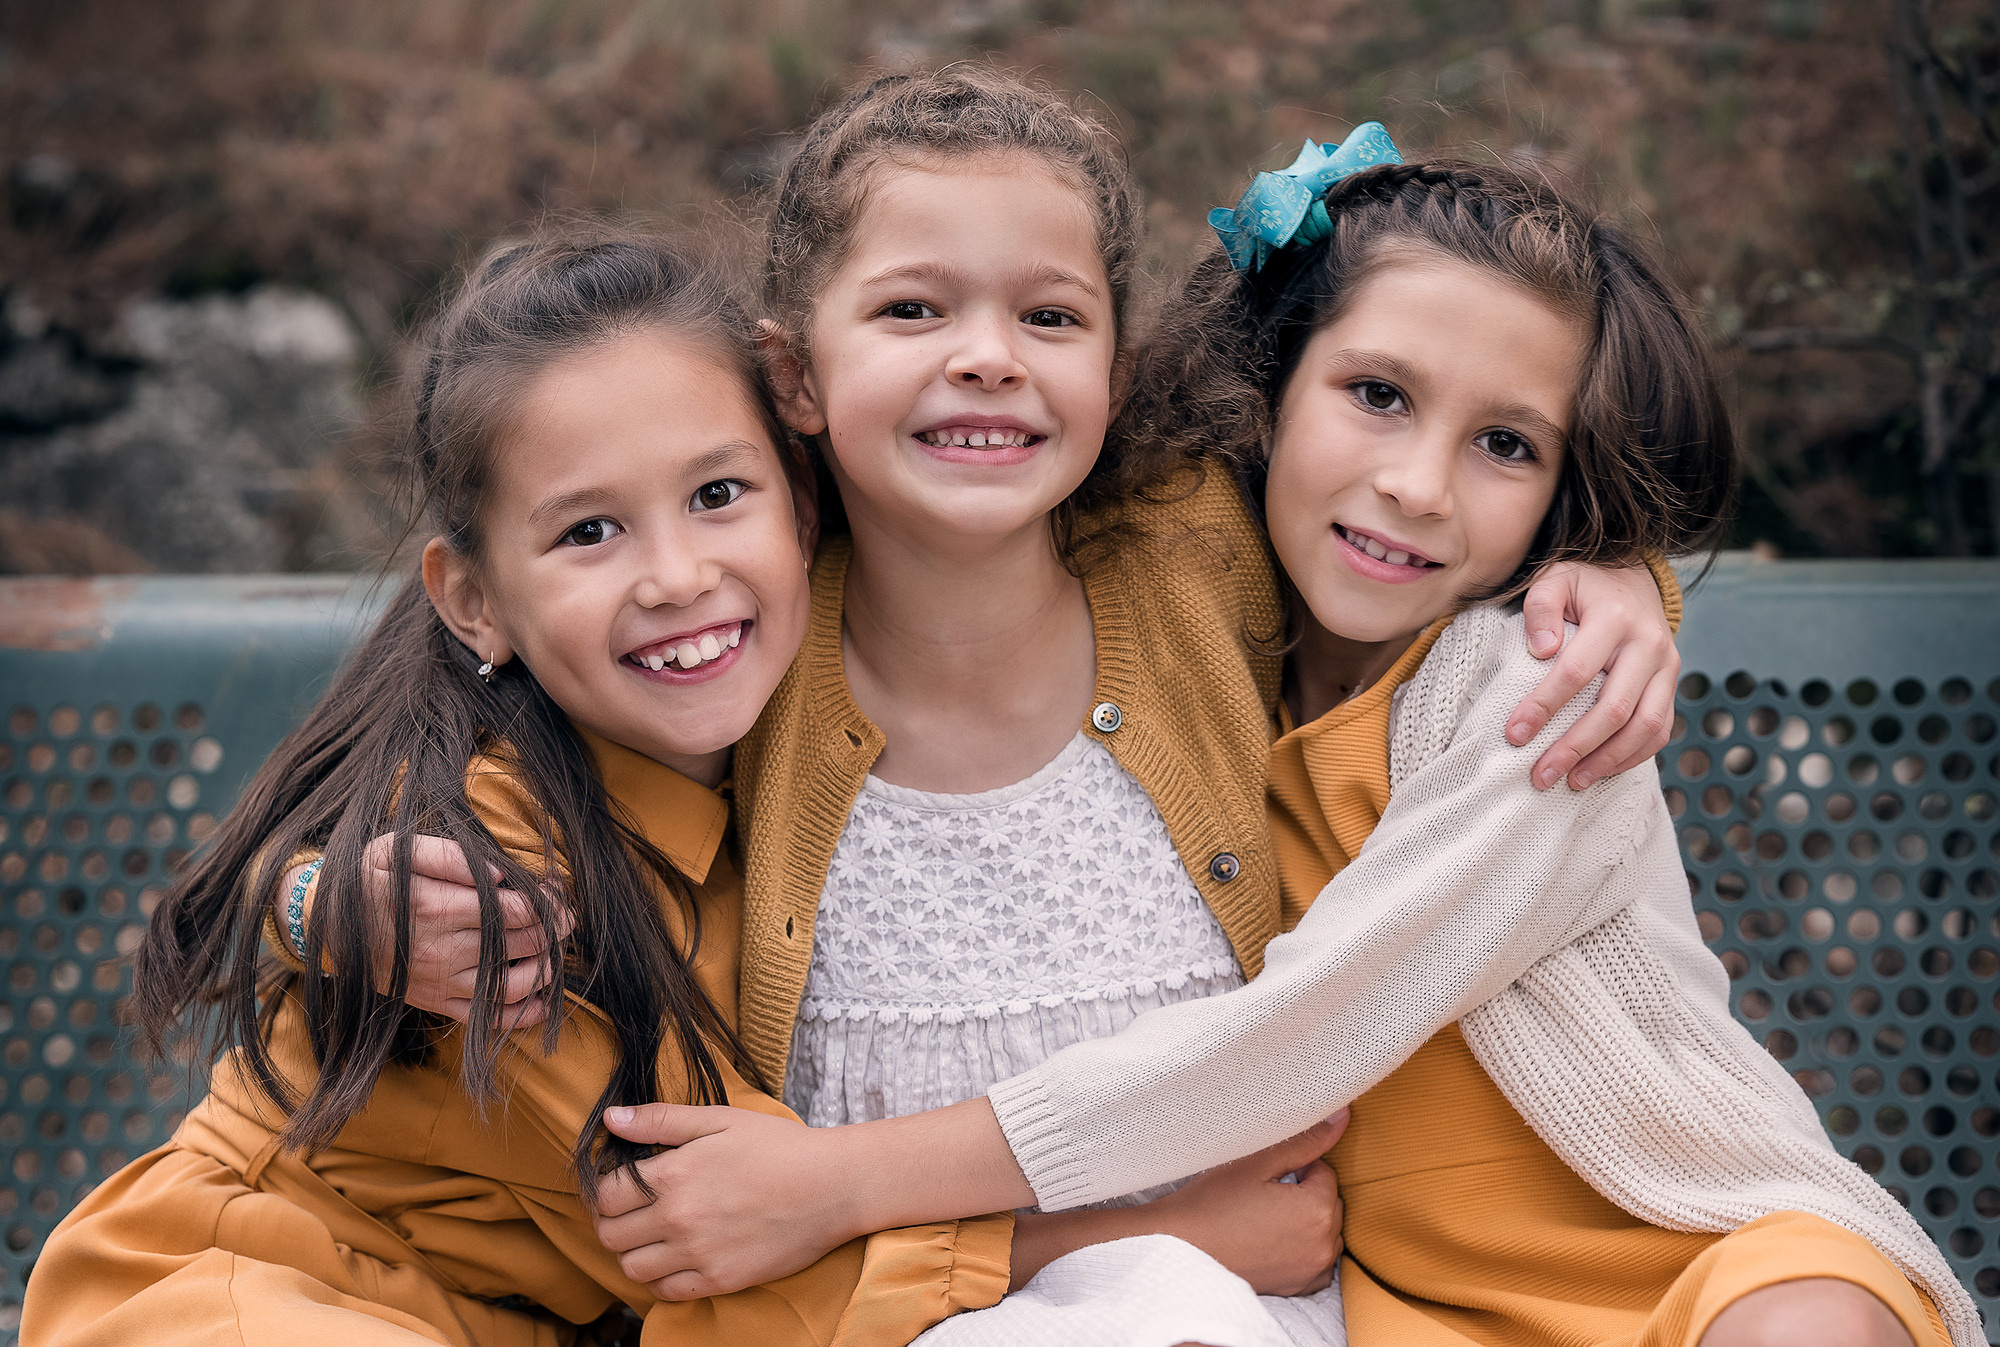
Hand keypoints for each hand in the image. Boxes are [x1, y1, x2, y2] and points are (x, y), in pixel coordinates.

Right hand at [282, 833, 571, 1024]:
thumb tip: (500, 873)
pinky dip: (521, 1015)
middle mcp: (443, 950)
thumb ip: (450, 856)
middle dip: (553, 929)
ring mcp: (441, 982)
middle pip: (522, 944)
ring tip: (553, 948)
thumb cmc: (367, 881)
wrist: (322, 928)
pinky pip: (486, 1019)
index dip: (547, 902)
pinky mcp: (436, 1003)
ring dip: (545, 968)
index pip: (515, 909)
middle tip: (566, 915)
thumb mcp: (397, 850)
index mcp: (437, 908)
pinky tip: (543, 1001)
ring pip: (513, 984)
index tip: (557, 892)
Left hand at [592, 1104, 857, 1299]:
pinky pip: (665, 1292)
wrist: (833, 1187)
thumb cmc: (780, 1147)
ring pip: (631, 1268)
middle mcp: (679, 1218)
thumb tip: (610, 1119)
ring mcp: (698, 1254)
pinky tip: (676, 1257)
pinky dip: (660, 1278)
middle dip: (613, 1222)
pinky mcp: (720, 1280)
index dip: (606, 1189)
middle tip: (633, 1212)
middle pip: (610, 1235)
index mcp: (674, 1173)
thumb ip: (661, 1120)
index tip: (622, 1187)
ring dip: (634, 1252)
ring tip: (654, 1235)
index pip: (607, 1194)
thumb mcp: (721, 1119)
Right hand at [1145, 1111, 1346, 1295]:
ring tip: (1267, 1217)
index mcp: (1317, 1209)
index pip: (1325, 1172)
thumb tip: (1342, 1116)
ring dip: (1308, 1220)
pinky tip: (1272, 1241)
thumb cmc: (1214, 1202)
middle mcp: (1324, 1244)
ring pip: (1326, 1230)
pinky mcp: (1300, 1287)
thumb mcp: (1258, 1163)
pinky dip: (1303, 1248)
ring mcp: (1313, 1270)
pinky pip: (1316, 1259)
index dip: (1296, 1167)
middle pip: (1330, 1202)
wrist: (1180, 1249)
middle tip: (1265, 1193)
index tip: (1267, 1174)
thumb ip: (1306, 1140)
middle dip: (1306, 1192)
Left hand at [1510, 560, 1678, 790]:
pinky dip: (1633, 756)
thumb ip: (1540, 607)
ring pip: (1646, 726)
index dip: (1544, 706)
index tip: (1514, 734)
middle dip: (1575, 747)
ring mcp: (1667, 666)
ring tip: (1571, 783)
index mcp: (1615, 617)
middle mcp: (1649, 644)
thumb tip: (1541, 650)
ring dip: (1608, 761)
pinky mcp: (1672, 684)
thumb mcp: (1553, 580)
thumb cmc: (1583, 585)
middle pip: (1614, 709)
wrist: (1633, 578)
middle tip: (1541, 776)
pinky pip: (1661, 730)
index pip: (1576, 671)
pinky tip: (1601, 772)